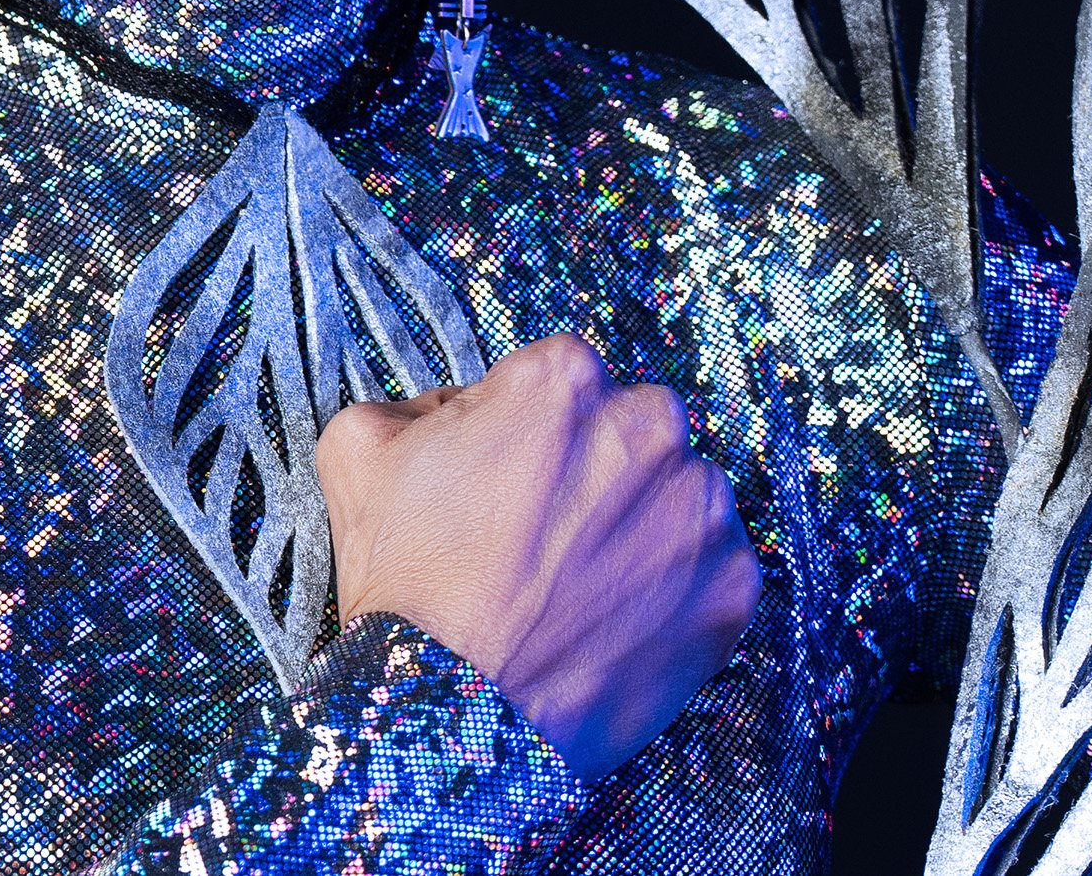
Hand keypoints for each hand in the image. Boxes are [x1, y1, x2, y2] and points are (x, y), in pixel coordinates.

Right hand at [315, 333, 762, 780]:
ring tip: (581, 582)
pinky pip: (714, 568)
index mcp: (562, 378)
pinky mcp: (731, 585)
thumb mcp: (360, 451)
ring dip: (643, 524)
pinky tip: (615, 618)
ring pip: (680, 494)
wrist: (454, 715)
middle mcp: (646, 426)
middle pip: (634, 426)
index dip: (533, 427)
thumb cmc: (408, 586)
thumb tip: (456, 410)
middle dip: (601, 467)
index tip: (514, 473)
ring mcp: (698, 509)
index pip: (565, 377)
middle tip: (548, 530)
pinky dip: (676, 590)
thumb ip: (416, 402)